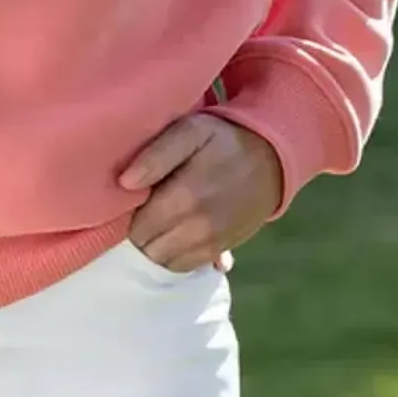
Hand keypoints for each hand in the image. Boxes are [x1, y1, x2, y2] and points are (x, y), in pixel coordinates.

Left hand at [118, 112, 284, 272]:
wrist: (272, 158)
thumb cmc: (223, 141)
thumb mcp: (190, 131)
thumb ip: (156, 155)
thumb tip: (125, 183)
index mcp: (185, 198)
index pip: (137, 227)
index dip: (129, 214)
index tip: (134, 198)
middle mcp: (198, 229)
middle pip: (148, 248)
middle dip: (140, 232)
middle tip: (146, 207)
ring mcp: (212, 245)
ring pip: (164, 262)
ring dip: (156, 245)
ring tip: (160, 219)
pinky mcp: (221, 250)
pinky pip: (185, 266)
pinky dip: (175, 254)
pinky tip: (176, 231)